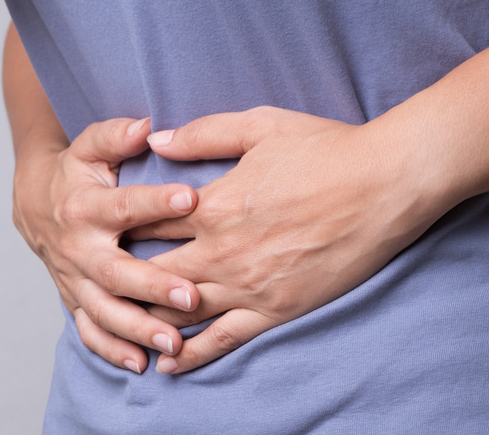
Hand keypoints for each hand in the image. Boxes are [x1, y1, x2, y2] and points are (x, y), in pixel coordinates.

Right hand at [12, 117, 200, 373]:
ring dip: (137, 328)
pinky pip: (90, 330)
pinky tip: (142, 363)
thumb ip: (116, 136)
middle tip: (191, 296)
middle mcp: (80, 247)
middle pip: (115, 271)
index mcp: (88, 206)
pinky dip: (112, 349)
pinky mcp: (74, 299)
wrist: (36, 204)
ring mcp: (75, 278)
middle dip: (152, 285)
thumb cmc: (78, 173)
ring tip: (173, 342)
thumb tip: (148, 126)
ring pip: (104, 310)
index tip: (191, 200)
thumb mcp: (90, 147)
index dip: (155, 202)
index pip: (124, 205)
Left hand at [132, 107, 452, 373]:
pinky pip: (225, 339)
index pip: (149, 222)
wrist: (385, 184)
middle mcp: (222, 251)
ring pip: (181, 312)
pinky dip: (194, 354)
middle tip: (102, 285)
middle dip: (124, 279)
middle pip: (153, 274)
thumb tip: (157, 139)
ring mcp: (250, 285)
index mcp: (213, 205)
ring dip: (147, 321)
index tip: (107, 232)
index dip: (123, 227)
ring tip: (124, 328)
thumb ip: (204, 133)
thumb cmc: (328, 150)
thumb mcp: (262, 125)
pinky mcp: (278, 308)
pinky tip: (171, 362)